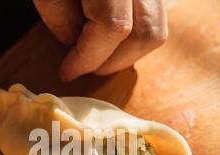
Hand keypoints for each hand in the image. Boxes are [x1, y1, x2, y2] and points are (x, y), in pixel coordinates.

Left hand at [34, 0, 167, 80]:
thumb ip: (62, 20)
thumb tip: (81, 51)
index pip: (113, 27)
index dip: (88, 57)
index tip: (67, 73)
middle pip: (147, 33)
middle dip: (113, 61)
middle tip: (86, 66)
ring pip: (157, 27)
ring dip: (128, 52)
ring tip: (98, 54)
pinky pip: (155, 16)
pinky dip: (135, 35)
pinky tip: (111, 37)